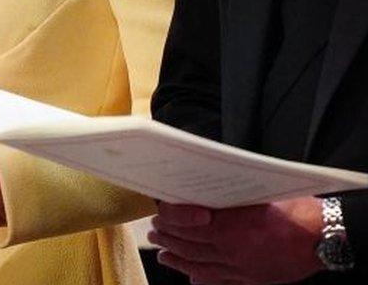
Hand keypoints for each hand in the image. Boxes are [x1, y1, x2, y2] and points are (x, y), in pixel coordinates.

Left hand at [150, 198, 323, 284]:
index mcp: (226, 226)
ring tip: (163, 254)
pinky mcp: (251, 278)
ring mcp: (240, 268)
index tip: (159, 215)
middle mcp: (229, 250)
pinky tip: (192, 278)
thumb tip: (198, 200)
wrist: (319, 235)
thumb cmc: (289, 209)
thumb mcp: (250, 196)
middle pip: (189, 246)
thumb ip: (222, 202)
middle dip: (168, 239)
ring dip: (178, 259)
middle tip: (154, 233)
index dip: (169, 220)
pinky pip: (221, 280)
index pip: (185, 224)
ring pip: (200, 265)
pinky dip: (203, 278)